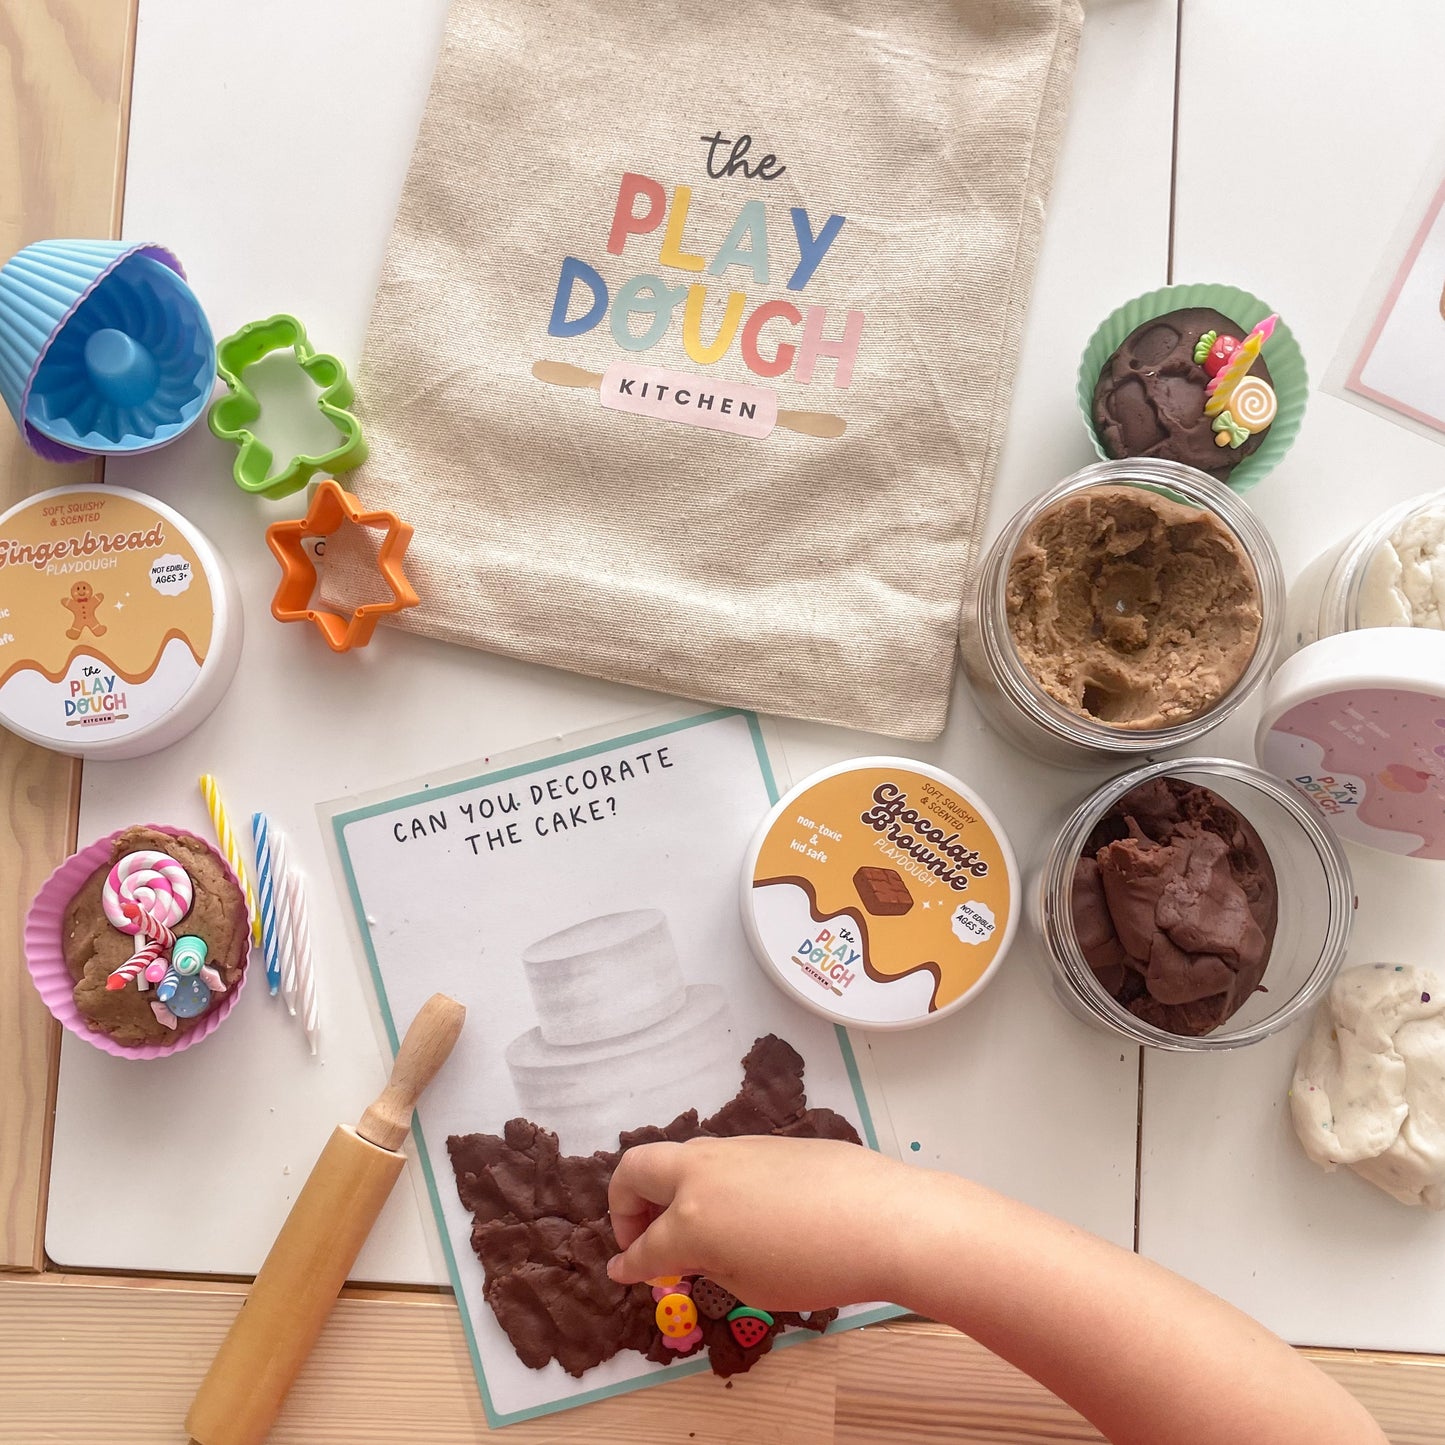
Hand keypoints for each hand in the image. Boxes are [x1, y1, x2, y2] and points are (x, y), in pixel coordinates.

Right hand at [606, 1135, 907, 1310]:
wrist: (882, 1218)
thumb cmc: (814, 1267)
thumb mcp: (748, 1286)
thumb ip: (706, 1265)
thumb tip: (685, 1257)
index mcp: (689, 1219)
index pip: (643, 1248)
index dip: (629, 1267)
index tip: (621, 1274)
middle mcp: (701, 1174)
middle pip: (635, 1171)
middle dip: (626, 1206)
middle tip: (643, 1239)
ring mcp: (734, 1150)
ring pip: (678, 1158)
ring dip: (668, 1190)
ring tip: (694, 1230)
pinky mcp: (765, 1142)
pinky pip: (719, 1160)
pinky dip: (708, 1185)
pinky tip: (740, 1213)